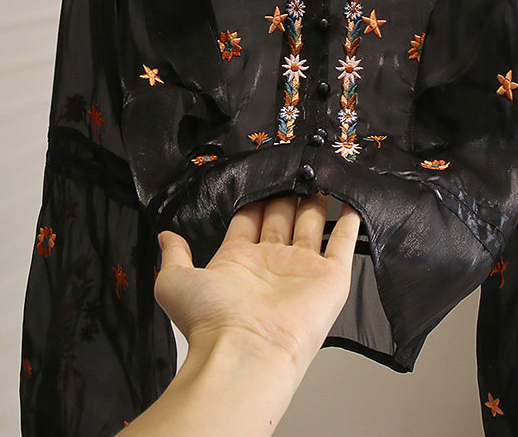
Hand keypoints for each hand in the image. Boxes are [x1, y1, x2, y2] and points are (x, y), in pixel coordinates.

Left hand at [154, 192, 360, 368]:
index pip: (249, 218)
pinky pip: (343, 244)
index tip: (260, 172)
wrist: (247, 350)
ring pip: (312, 225)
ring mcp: (303, 269)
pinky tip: (352, 200)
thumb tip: (165, 237)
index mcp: (239, 261)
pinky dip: (350, 223)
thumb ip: (174, 255)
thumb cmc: (211, 321)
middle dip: (286, 193)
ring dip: (316, 201)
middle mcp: (272, 263)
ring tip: (319, 173)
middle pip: (282, 217)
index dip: (254, 197)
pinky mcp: (330, 278)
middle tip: (292, 166)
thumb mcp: (175, 281)